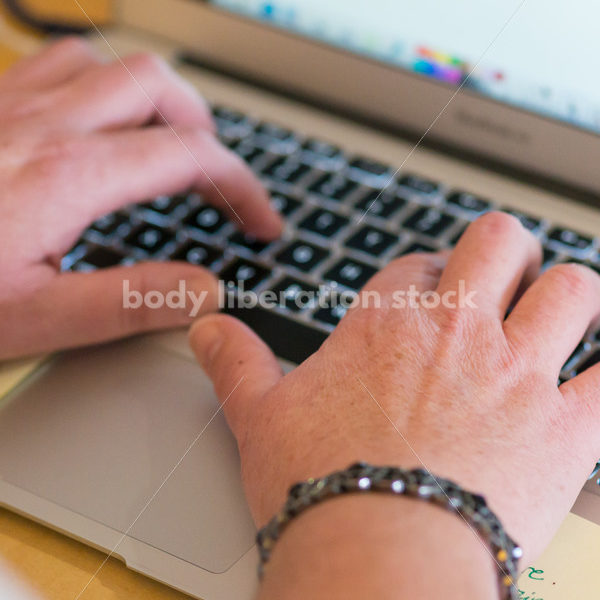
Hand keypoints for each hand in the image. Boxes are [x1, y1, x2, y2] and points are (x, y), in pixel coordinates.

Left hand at [0, 37, 281, 359]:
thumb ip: (129, 301)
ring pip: (108, 64)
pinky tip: (96, 125)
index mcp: (70, 176)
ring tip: (166, 144)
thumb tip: (203, 293)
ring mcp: (10, 105)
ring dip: (153, 99)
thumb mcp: (34, 317)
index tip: (261, 222)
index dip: (243, 187)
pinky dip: (99, 88)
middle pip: (158, 87)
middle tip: (216, 179)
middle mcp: (45, 124)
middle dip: (206, 130)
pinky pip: (57, 66)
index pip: (191, 157)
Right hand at [191, 212, 599, 572]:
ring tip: (557, 314)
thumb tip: (207, 327)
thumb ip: (236, 362)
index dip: (422, 276)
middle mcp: (458, 333)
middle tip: (498, 278)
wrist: (376, 559)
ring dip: (567, 293)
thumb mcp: (259, 416)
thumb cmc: (317, 488)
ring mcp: (518, 376)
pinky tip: (599, 377)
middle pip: (499, 242)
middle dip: (502, 252)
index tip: (423, 297)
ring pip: (573, 288)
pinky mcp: (565, 431)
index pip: (415, 266)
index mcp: (388, 324)